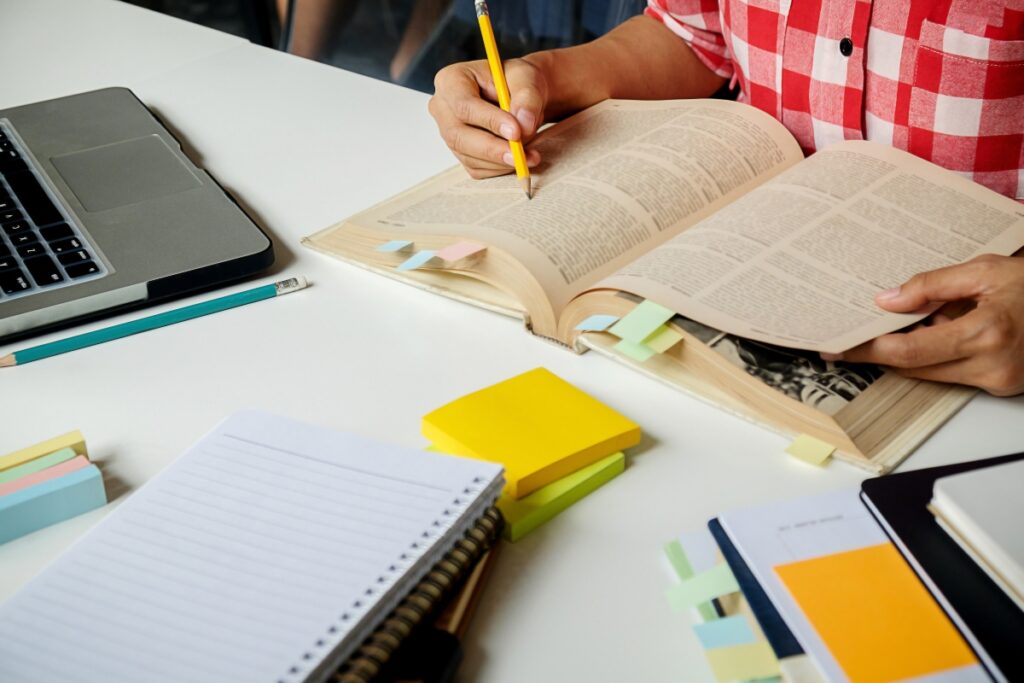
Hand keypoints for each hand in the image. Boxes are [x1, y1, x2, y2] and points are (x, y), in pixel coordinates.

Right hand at [428, 58, 545, 178]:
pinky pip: (477, 168)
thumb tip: (524, 126)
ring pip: (468, 156)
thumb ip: (527, 98)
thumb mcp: (526, 78)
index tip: (516, 131)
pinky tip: (520, 159)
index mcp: (451, 80)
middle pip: (459, 135)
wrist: (519, 94)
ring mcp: (449, 133)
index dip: (489, 120)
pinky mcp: (460, 152)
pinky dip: (500, 168)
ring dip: (501, 161)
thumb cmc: (517, 80)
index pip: (463, 104)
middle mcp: (443, 108)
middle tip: (520, 156)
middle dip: (492, 149)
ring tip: (530, 156)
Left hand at [823, 255, 1023, 395]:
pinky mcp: (1002, 387)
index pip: (908, 352)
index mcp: (987, 333)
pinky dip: (938, 355)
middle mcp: (992, 365)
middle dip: (882, 352)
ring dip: (911, 352)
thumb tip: (887, 300)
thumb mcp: (985, 270)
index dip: (868, 351)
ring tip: (903, 323)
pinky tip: (939, 330)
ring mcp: (999, 381)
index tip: (838, 348)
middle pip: (914, 368)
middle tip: (852, 337)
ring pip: (931, 374)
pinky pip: (953, 374)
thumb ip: (932, 285)